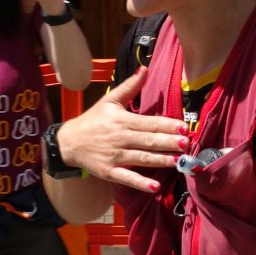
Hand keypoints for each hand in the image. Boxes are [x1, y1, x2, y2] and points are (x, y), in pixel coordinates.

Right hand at [57, 67, 191, 191]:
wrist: (68, 141)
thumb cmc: (93, 120)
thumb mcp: (110, 101)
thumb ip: (130, 86)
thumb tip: (145, 68)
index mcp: (123, 120)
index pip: (149, 123)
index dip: (167, 125)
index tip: (184, 127)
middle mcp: (120, 138)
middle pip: (148, 141)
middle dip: (168, 143)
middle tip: (187, 144)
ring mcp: (115, 156)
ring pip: (142, 159)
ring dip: (161, 161)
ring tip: (178, 162)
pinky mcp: (109, 171)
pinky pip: (127, 178)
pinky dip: (141, 183)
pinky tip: (155, 187)